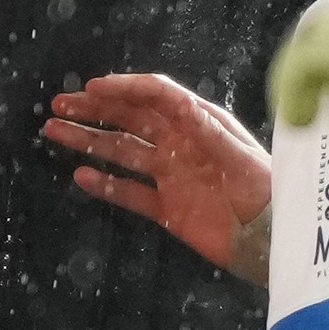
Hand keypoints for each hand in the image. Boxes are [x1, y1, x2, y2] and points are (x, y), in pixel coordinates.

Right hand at [44, 76, 272, 283]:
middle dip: (94, 109)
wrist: (274, 241)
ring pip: (122, 152)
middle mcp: (181, 144)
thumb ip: (212, 135)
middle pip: (130, 119)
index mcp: (200, 124)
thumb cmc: (267, 193)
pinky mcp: (168, 209)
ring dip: (89, 141)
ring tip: (54, 132)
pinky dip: (106, 186)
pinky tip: (81, 176)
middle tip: (60, 105)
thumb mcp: (242, 160)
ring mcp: (171, 176)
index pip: (156, 97)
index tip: (92, 88)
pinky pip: (130, 194)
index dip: (124, 89)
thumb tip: (183, 108)